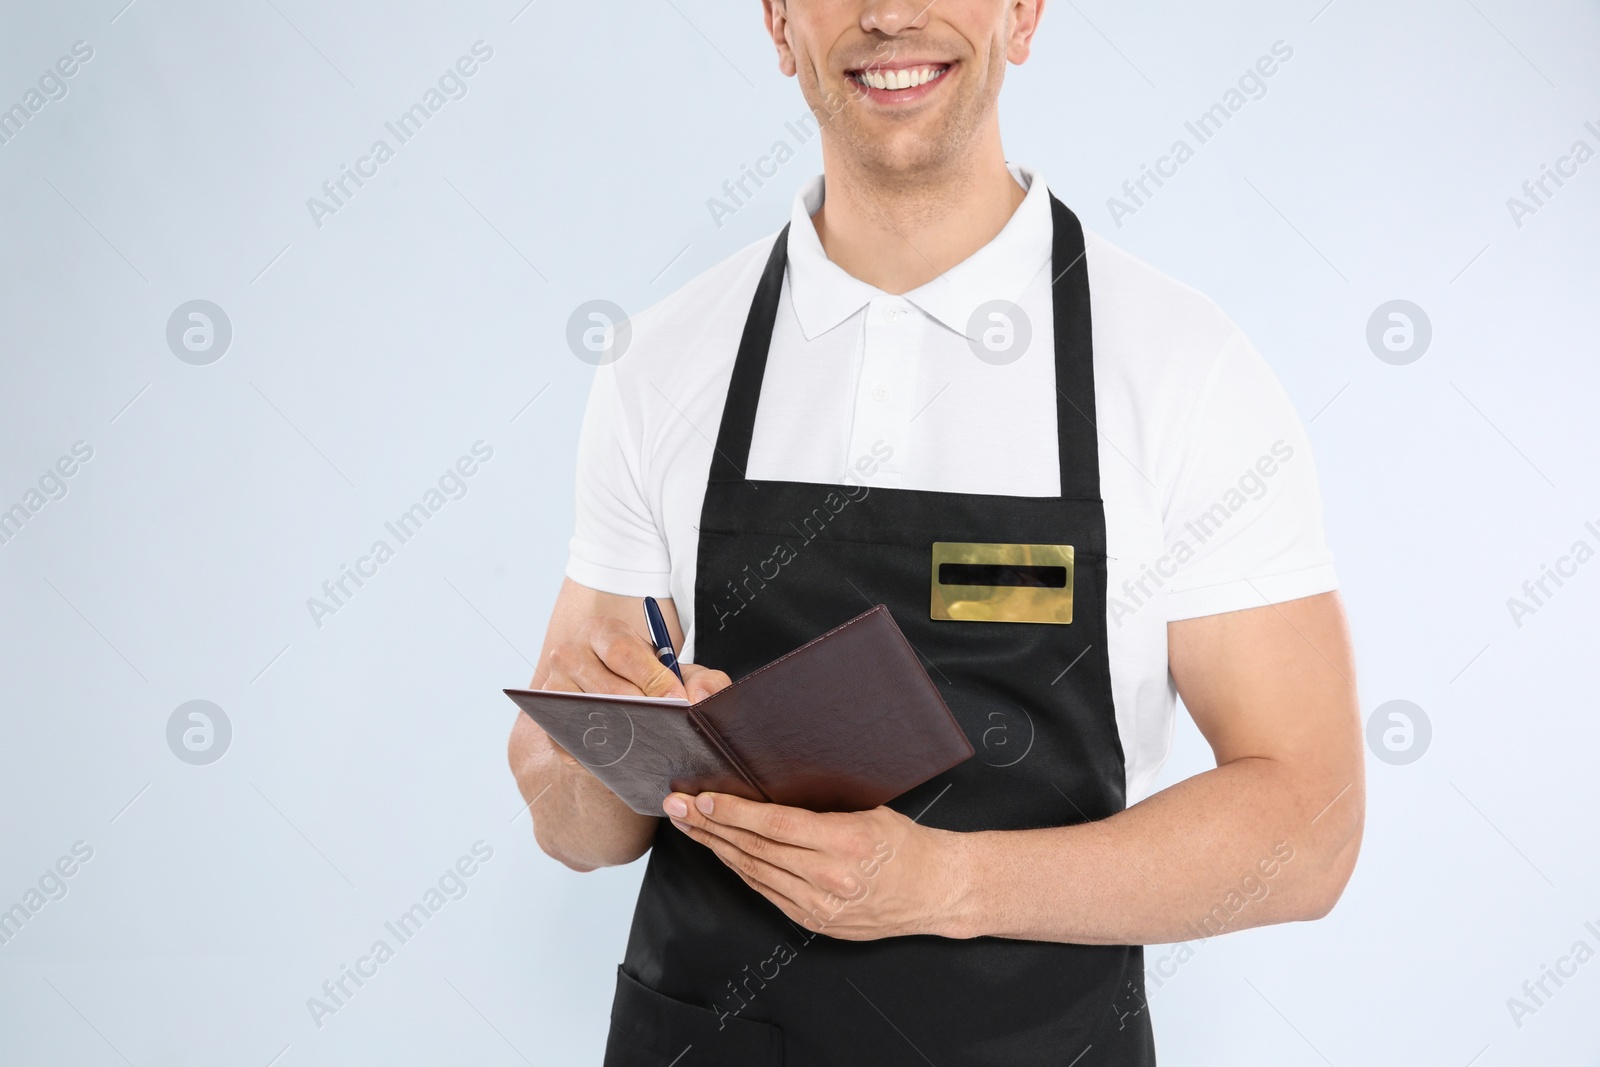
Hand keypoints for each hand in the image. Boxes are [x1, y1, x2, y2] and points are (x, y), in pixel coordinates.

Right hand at [537, 616, 732, 766]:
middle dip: (642, 712)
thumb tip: (699, 699)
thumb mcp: (680, 672)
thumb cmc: (649, 679)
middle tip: (668, 728)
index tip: (678, 701)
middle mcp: (569, 654)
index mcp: (602, 631)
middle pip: (605, 689)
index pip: (623, 652)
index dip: (653, 679)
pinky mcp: (549, 721)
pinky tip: (625, 758)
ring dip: (621, 735)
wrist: (618, 693)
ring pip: (587, 717)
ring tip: (650, 745)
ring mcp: (553, 688)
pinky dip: (599, 755)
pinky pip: (572, 744)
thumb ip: (705, 681)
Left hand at [661, 791, 971, 939]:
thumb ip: (822, 805)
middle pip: (756, 849)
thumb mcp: (869, 809)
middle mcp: (830, 878)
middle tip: (678, 808)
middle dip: (711, 827)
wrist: (934, 891)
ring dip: (718, 849)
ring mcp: (821, 906)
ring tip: (690, 827)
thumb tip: (771, 783)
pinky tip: (722, 852)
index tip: (703, 799)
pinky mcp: (816, 922)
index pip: (776, 826)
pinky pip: (767, 892)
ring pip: (755, 873)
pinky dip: (740, 870)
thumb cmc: (904, 844)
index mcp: (846, 842)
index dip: (734, 813)